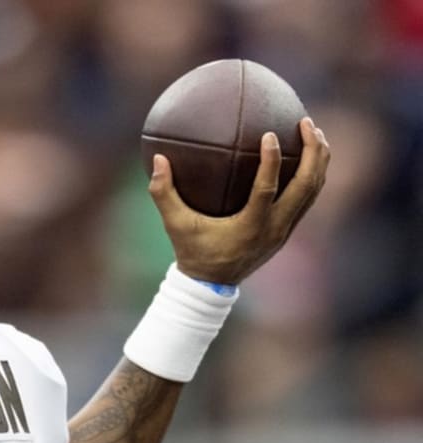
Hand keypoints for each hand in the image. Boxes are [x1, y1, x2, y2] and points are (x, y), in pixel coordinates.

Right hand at [150, 117, 330, 284]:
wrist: (211, 285)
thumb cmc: (192, 252)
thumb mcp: (175, 224)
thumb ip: (163, 193)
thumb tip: (157, 159)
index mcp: (250, 227)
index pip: (267, 190)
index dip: (271, 161)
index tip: (270, 134)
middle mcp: (274, 229)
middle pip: (306, 186)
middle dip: (312, 152)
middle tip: (307, 123)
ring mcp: (285, 230)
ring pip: (313, 191)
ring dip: (318, 161)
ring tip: (315, 133)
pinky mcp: (287, 230)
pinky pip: (308, 198)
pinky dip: (312, 174)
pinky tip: (308, 156)